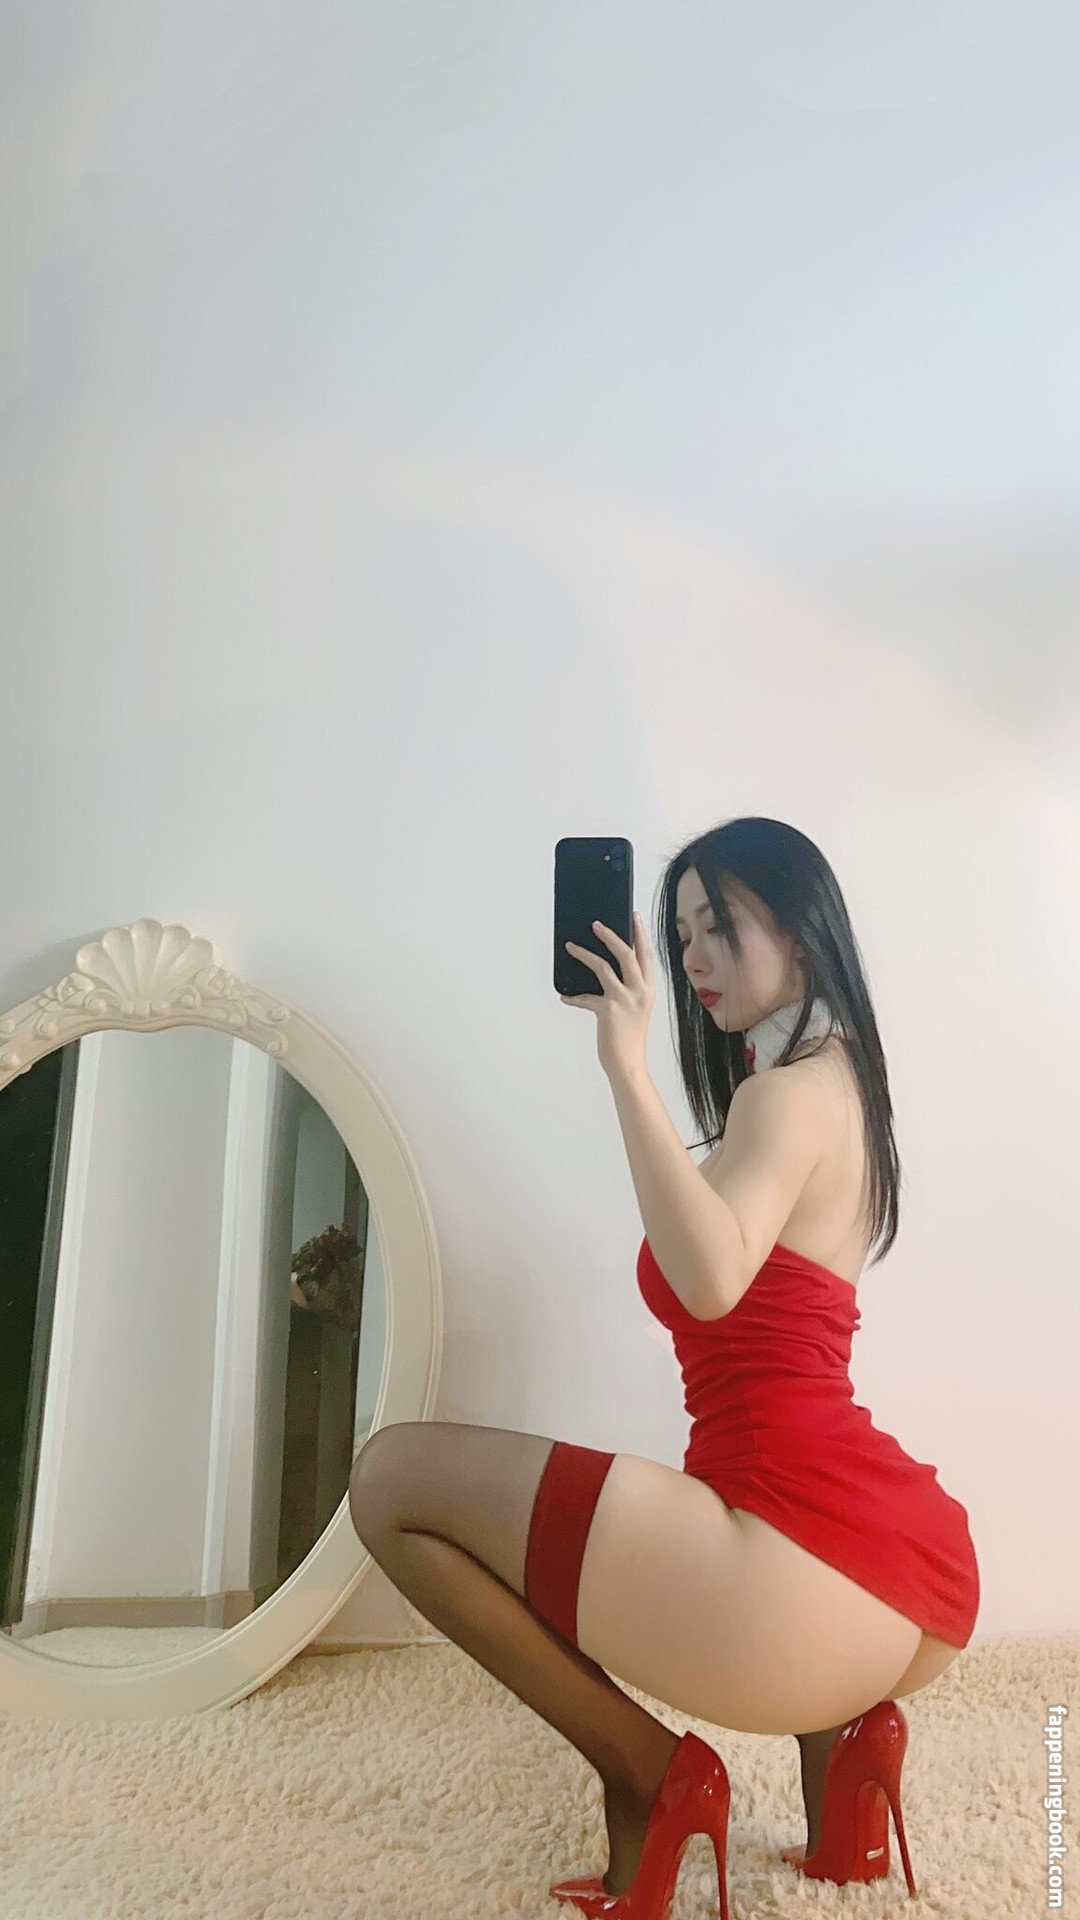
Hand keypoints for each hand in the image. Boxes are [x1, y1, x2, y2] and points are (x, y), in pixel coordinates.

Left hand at [561, 912, 654, 1080]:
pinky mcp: (608, 1010)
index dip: (640, 934)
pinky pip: (585, 997)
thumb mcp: (635, 1010)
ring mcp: (624, 1000)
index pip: (646, 955)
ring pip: (602, 967)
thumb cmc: (629, 1039)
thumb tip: (606, 971)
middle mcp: (640, 991)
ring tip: (571, 947)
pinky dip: (573, 997)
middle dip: (610, 935)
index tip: (635, 917)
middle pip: (626, 953)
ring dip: (584, 954)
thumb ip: (627, 990)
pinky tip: (565, 996)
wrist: (628, 1064)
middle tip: (596, 924)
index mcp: (648, 990)